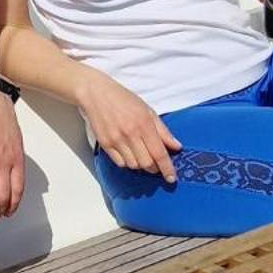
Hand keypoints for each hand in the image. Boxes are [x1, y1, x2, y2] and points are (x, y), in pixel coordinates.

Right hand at [75, 69, 181, 184]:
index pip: (159, 153)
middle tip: (157, 163)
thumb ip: (163, 130)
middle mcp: (130, 134)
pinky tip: (129, 153)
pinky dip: (128, 162)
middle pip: (147, 164)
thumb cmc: (123, 99)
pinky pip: (120, 163)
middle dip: (155, 168)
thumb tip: (176, 146)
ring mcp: (116, 140)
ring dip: (141, 165)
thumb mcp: (148, 110)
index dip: (167, 169)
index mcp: (144, 124)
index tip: (171, 178)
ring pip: (134, 165)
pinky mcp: (105, 144)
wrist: (96, 94)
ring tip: (142, 155)